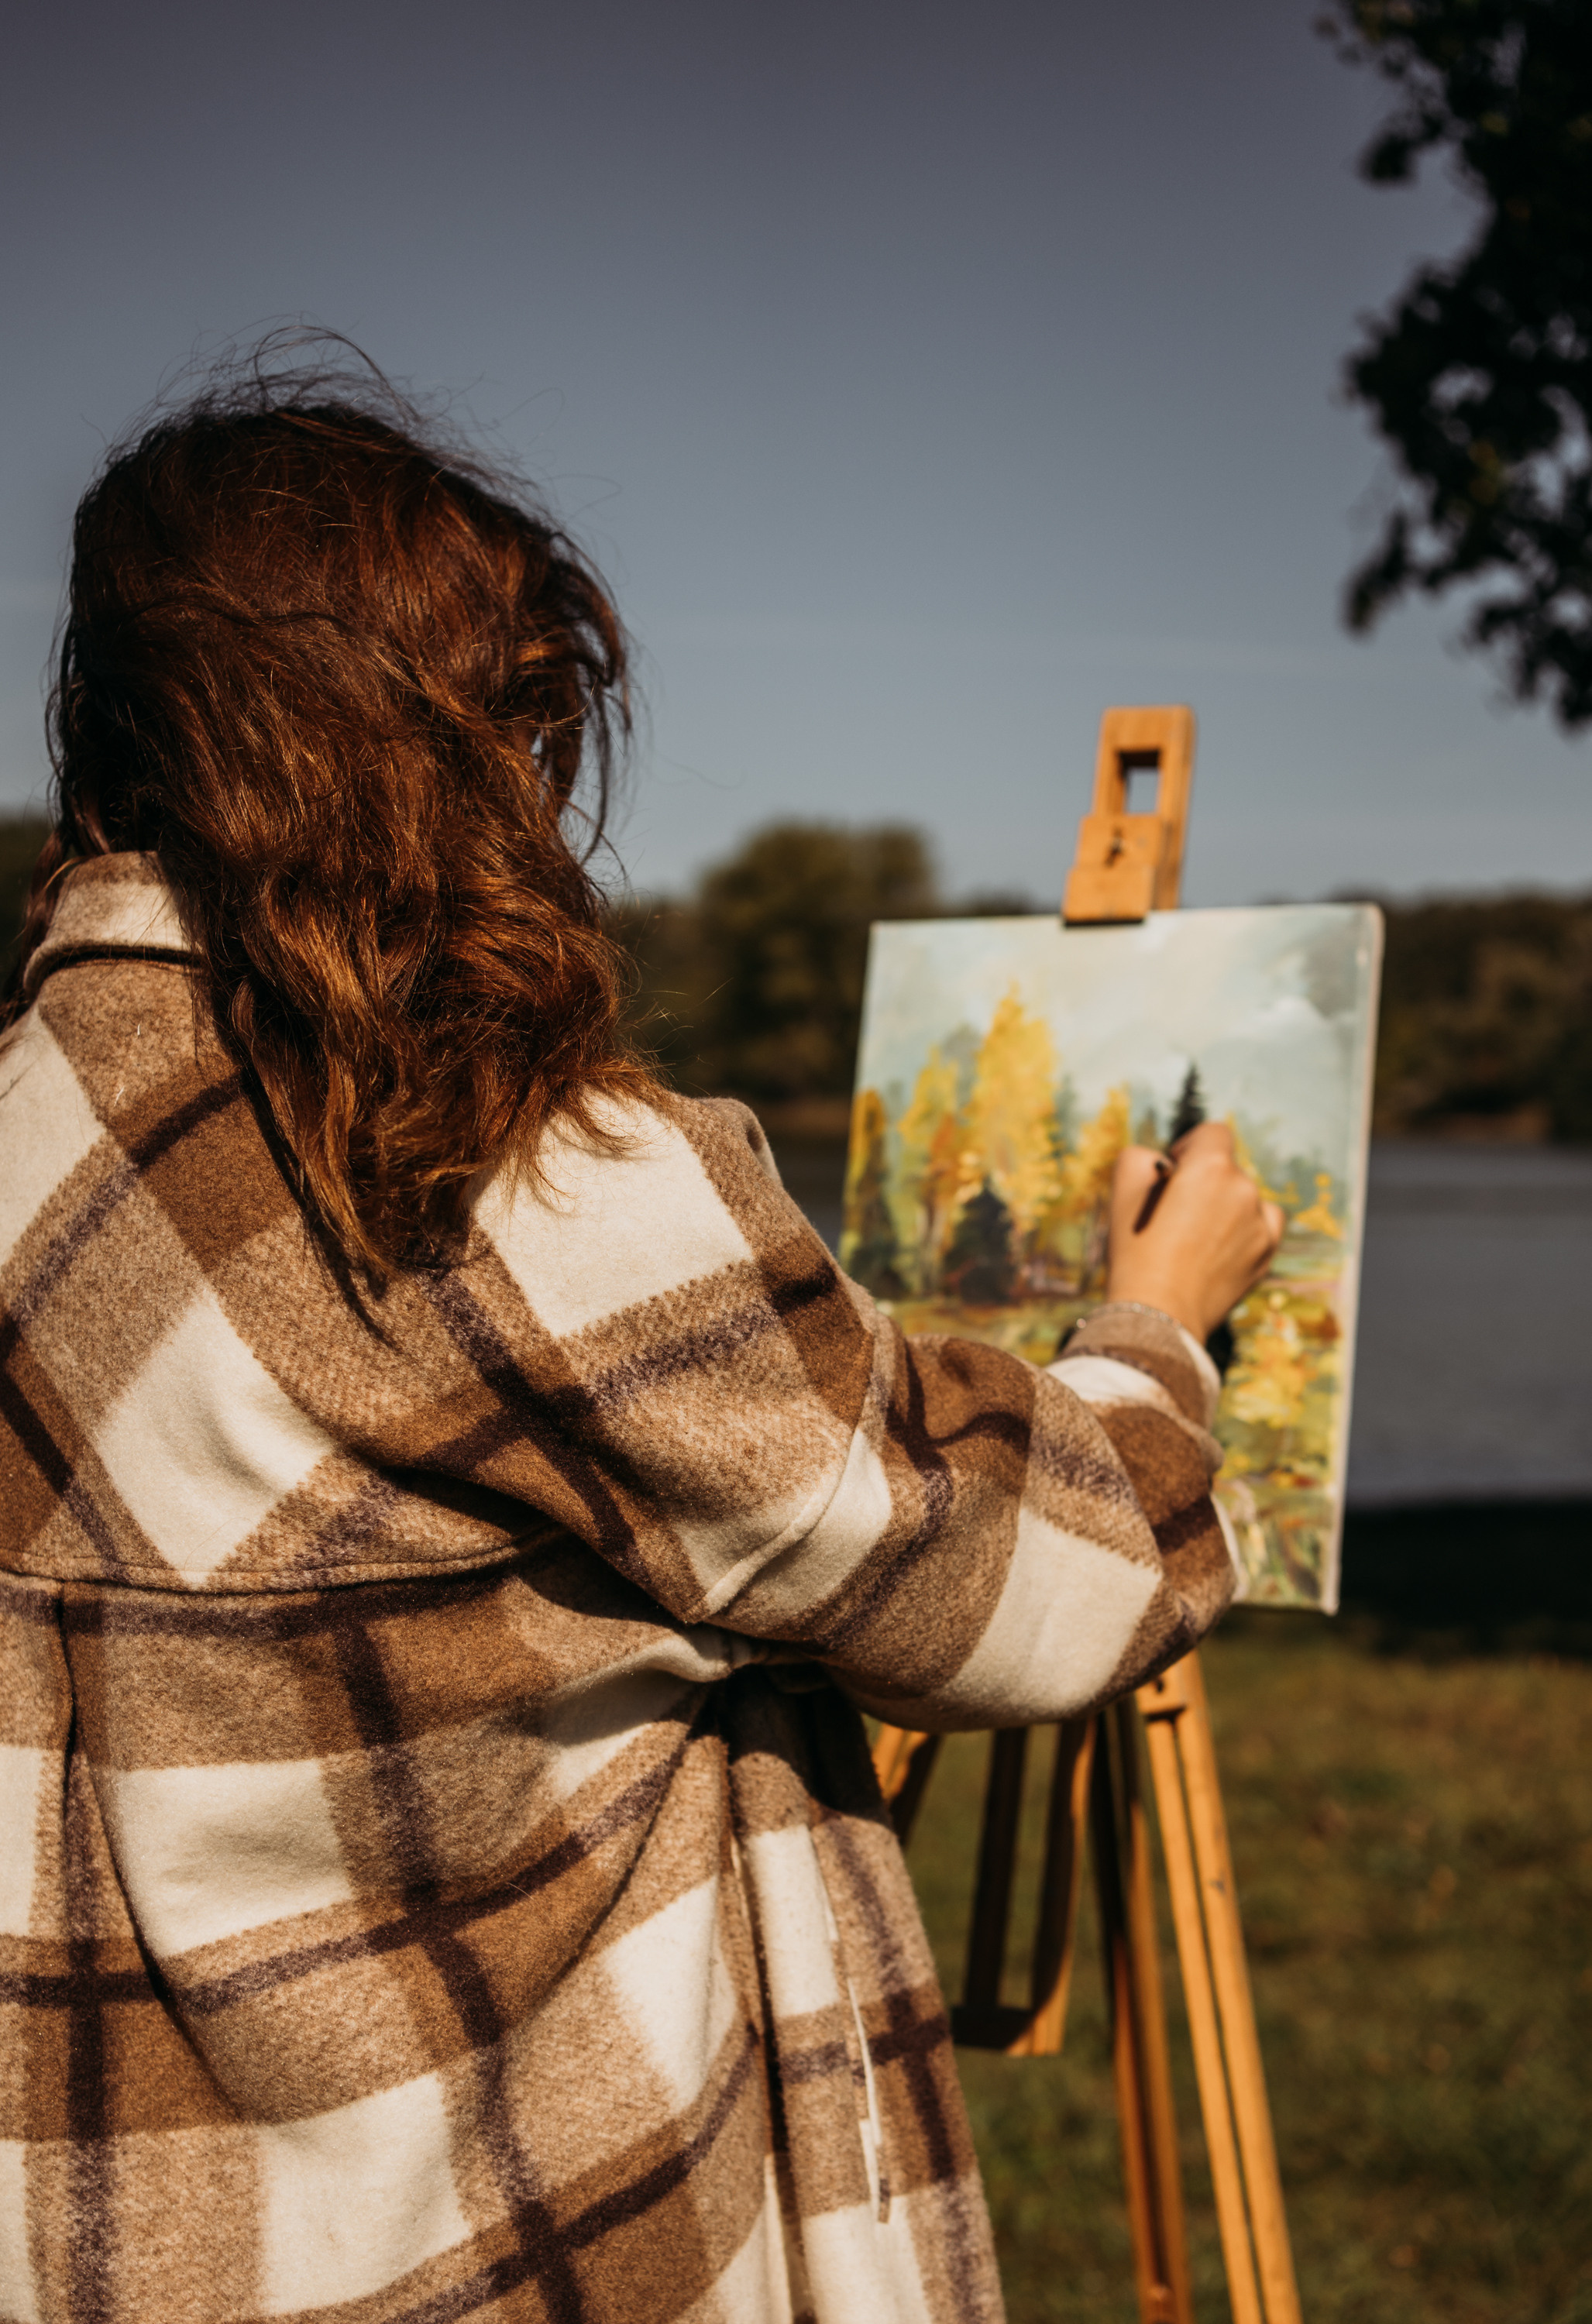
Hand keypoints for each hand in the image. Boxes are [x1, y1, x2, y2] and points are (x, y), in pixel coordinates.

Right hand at [1103, 1122, 1284, 1343]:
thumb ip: (1142, 1155)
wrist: (1158, 1313)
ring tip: (1194, 1238)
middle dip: (1203, 1182)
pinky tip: (1218, 1248)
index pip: (1213, 1133)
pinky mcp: (1267, 1252)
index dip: (1190, 1147)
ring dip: (1225, 1206)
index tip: (1174, 1171)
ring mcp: (1261, 1221)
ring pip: (1244, 1197)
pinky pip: (1262, 1225)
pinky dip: (1244, 1230)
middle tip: (1175, 1214)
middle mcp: (1243, 1187)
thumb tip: (1165, 1163)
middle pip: (1227, 1169)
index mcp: (1211, 1165)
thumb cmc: (1136, 1249)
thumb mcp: (1123, 1187)